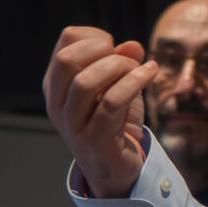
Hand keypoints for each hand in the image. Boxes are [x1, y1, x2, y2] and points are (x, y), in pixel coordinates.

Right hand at [44, 26, 159, 197]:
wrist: (117, 170)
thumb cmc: (114, 124)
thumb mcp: (117, 86)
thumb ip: (122, 63)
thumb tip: (133, 46)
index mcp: (57, 84)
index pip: (67, 40)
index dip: (97, 36)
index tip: (116, 48)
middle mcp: (57, 104)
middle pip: (66, 59)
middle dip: (102, 49)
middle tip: (126, 59)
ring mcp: (72, 124)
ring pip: (85, 82)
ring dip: (118, 67)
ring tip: (138, 69)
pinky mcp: (93, 140)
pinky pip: (111, 103)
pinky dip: (134, 82)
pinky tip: (150, 73)